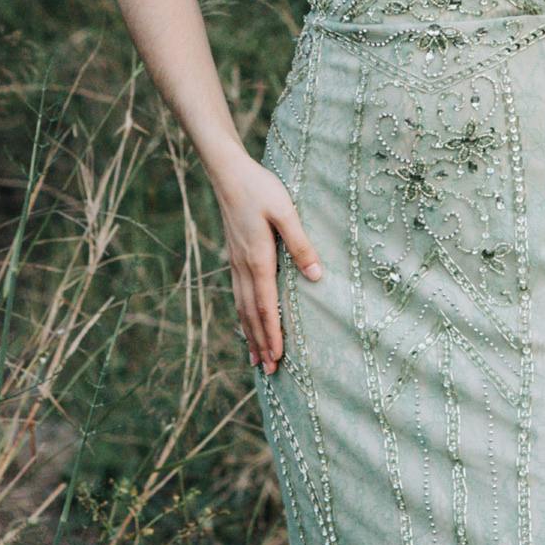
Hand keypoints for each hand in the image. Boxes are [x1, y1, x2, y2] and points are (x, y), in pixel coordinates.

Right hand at [216, 151, 319, 371]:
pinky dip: (243, 315)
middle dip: (262, 343)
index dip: (272, 334)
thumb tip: (316, 275)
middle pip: (252, 314)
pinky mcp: (234, 256)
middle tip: (270, 371)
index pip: (266, 306)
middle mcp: (243, 267)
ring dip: (251, 334)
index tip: (279, 358)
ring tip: (257, 359)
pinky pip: (238, 294)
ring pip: (242, 307)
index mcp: (258, 259)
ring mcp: (236, 262)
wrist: (227, 173)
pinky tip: (246, 324)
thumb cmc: (260, 188)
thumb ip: (300, 243)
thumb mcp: (286, 211)